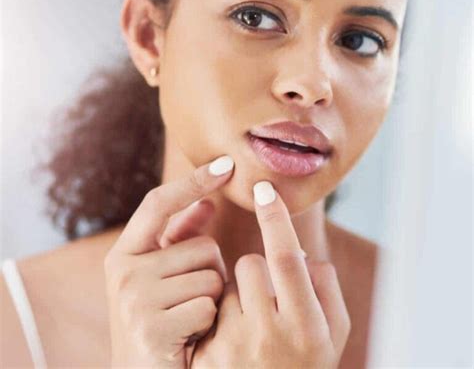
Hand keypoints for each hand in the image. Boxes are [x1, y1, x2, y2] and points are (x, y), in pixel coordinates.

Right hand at [103, 155, 234, 368]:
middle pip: (203, 246)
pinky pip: (208, 307)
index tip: (227, 164)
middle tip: (191, 301)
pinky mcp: (152, 329)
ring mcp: (135, 300)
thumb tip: (208, 201)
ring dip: (213, 299)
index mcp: (125, 253)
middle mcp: (123, 271)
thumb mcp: (163, 277)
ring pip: (211, 276)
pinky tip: (191, 340)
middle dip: (212, 272)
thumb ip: (180, 239)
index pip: (159, 203)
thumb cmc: (160, 322)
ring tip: (190, 320)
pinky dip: (210, 323)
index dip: (193, 181)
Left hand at [190, 181, 350, 368]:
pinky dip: (220, 314)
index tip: (265, 189)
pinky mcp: (209, 357)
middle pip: (252, 265)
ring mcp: (235, 349)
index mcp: (308, 327)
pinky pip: (210, 309)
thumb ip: (324, 290)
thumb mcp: (331, 336)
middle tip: (267, 296)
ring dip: (239, 292)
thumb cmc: (304, 367)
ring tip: (250, 325)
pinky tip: (230, 340)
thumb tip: (302, 253)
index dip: (275, 219)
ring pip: (228, 284)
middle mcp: (271, 337)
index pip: (285, 258)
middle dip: (258, 269)